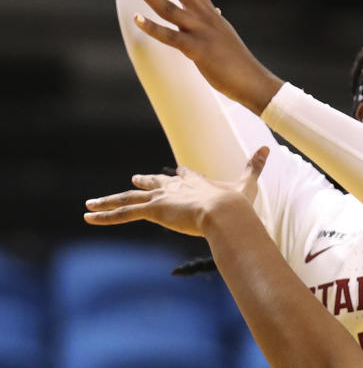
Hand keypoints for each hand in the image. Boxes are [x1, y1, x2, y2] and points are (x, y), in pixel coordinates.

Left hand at [84, 147, 268, 236]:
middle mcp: (175, 187)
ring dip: (108, 202)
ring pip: (128, 199)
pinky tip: (88, 218)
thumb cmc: (237, 202)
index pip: (183, 176)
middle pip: (153, 183)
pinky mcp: (152, 209)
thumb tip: (268, 148)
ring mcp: (161, 198)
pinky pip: (123, 213)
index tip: (173, 172)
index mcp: (195, 182)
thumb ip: (255, 166)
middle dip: (143, 183)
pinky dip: (105, 216)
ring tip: (89, 206)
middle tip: (133, 180)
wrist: (225, 212)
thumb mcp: (247, 184)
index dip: (177, 175)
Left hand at [130, 0, 282, 112]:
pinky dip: (153, 28)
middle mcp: (203, 16)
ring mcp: (199, 31)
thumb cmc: (238, 63)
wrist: (253, 82)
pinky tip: (137, 18)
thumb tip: (216, 12)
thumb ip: (215, 21)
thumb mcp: (225, 36)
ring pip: (169, 6)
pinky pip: (170, 36)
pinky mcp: (196, 50)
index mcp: (209, 13)